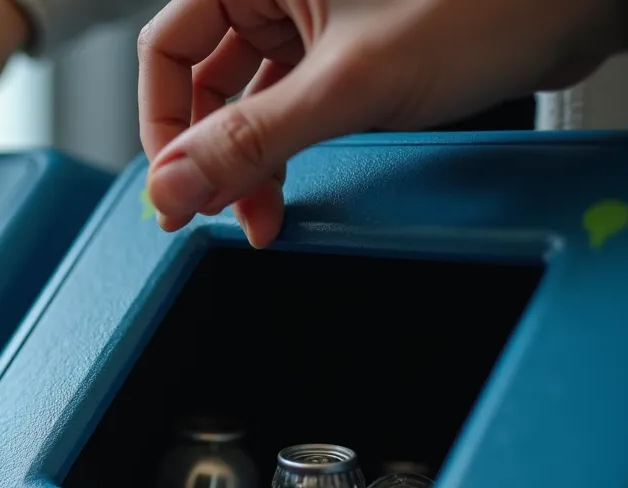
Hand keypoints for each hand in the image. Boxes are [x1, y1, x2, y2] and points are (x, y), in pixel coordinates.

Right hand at [137, 0, 627, 247]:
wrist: (578, 4)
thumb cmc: (489, 2)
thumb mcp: (349, 86)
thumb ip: (251, 141)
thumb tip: (175, 185)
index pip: (167, 50)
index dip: (161, 124)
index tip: (175, 188)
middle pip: (203, 81)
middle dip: (208, 154)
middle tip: (213, 212)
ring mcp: (312, 20)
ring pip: (246, 100)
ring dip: (247, 163)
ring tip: (256, 214)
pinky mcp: (347, 51)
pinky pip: (289, 106)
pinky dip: (284, 152)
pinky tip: (286, 191)